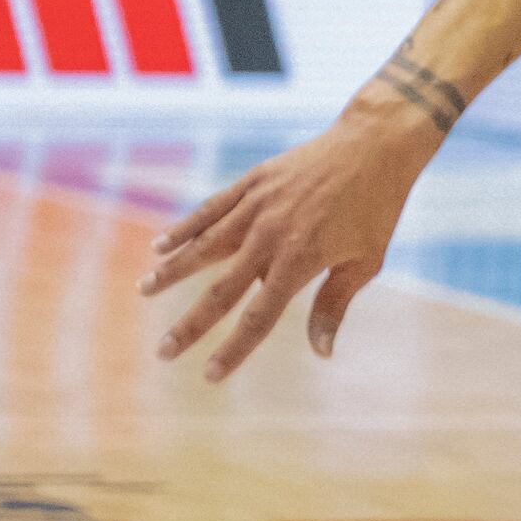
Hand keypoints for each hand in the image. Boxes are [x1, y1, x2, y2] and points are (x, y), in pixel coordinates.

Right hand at [142, 101, 436, 378]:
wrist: (374, 145)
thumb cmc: (376, 208)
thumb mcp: (365, 261)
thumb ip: (334, 305)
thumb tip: (321, 352)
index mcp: (300, 260)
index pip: (259, 316)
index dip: (234, 349)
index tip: (210, 376)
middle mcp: (270, 236)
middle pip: (221, 290)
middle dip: (191, 325)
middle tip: (163, 352)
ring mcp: (256, 206)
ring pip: (204, 245)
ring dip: (173, 270)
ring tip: (144, 291)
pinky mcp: (251, 182)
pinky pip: (210, 210)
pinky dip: (185, 228)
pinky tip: (161, 245)